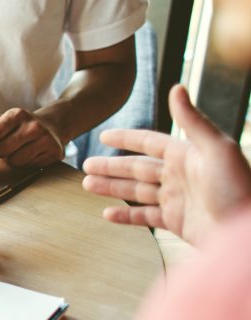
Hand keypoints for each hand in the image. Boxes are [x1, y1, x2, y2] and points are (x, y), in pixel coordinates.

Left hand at [0, 108, 64, 167]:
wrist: (53, 126)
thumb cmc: (22, 125)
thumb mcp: (4, 119)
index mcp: (17, 114)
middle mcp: (33, 125)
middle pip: (1, 150)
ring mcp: (45, 139)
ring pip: (14, 161)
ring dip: (10, 160)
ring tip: (15, 151)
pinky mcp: (54, 153)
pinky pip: (28, 166)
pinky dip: (24, 164)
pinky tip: (28, 154)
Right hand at [82, 84, 250, 244]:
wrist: (247, 233)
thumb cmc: (239, 188)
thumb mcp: (217, 149)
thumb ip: (192, 120)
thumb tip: (176, 87)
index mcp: (187, 155)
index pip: (149, 143)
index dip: (126, 139)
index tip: (104, 135)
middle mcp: (180, 176)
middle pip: (137, 168)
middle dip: (111, 166)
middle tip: (86, 165)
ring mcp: (178, 200)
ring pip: (136, 192)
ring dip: (112, 188)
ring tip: (88, 185)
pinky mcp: (178, 223)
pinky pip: (145, 217)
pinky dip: (126, 215)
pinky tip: (107, 214)